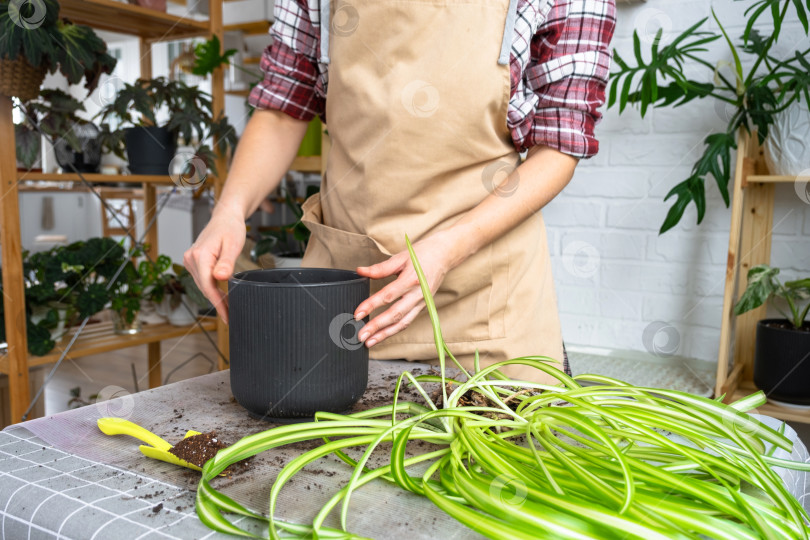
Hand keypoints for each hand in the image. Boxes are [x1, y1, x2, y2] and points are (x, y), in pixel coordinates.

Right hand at [183, 206, 245, 323]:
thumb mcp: (233, 245)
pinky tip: (221, 295)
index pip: (208, 286)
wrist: (225, 217)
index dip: (218, 303)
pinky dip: (212, 288)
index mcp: (200, 255)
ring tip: (229, 307)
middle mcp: (191, 258)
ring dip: (215, 296)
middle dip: (218, 302)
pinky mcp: (193, 262)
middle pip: (205, 288)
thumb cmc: (231, 228)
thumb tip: (221, 278)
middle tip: (232, 315)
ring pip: (203, 285)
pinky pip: (203, 279)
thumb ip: (227, 262)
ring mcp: (191, 260)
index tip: (227, 315)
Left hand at [354, 232, 460, 347]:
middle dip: (377, 327)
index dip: (371, 306)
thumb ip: (380, 268)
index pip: (388, 296)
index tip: (358, 314)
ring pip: (402, 323)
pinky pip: (408, 321)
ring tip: (369, 342)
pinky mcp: (423, 307)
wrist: (444, 255)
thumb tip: (360, 271)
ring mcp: (422, 302)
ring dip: (385, 335)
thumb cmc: (422, 254)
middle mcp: (418, 294)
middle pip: (395, 315)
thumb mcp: (400, 257)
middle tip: (361, 336)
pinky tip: (382, 335)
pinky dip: (394, 330)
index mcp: (411, 280)